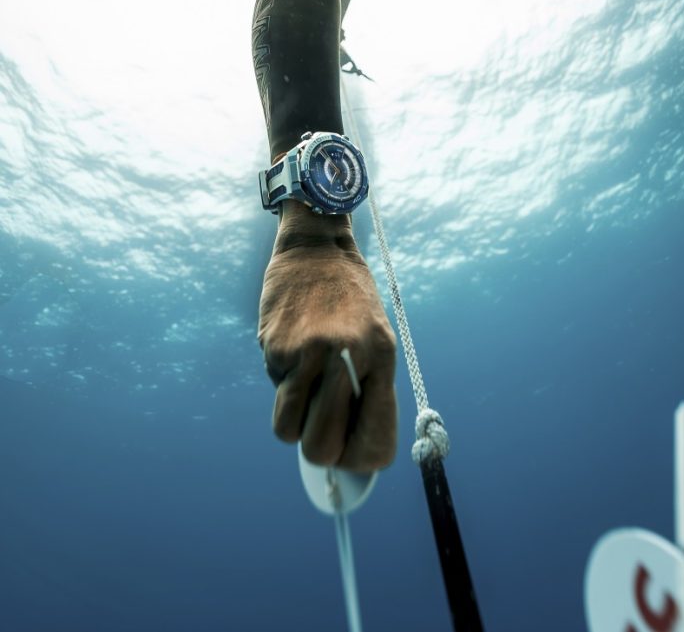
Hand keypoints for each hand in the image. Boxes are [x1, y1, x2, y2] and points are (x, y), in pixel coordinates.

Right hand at [258, 204, 397, 472]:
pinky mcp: (276, 347)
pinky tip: (292, 345)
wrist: (316, 248)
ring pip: (288, 431)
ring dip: (294, 419)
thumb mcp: (374, 337)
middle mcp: (347, 358)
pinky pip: (275, 389)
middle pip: (323, 448)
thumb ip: (365, 389)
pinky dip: (281, 379)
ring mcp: (309, 354)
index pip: (375, 441)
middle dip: (320, 451)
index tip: (351, 463)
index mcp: (381, 357)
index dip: (360, 463)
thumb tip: (346, 451)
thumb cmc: (350, 300)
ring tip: (304, 385)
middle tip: (319, 431)